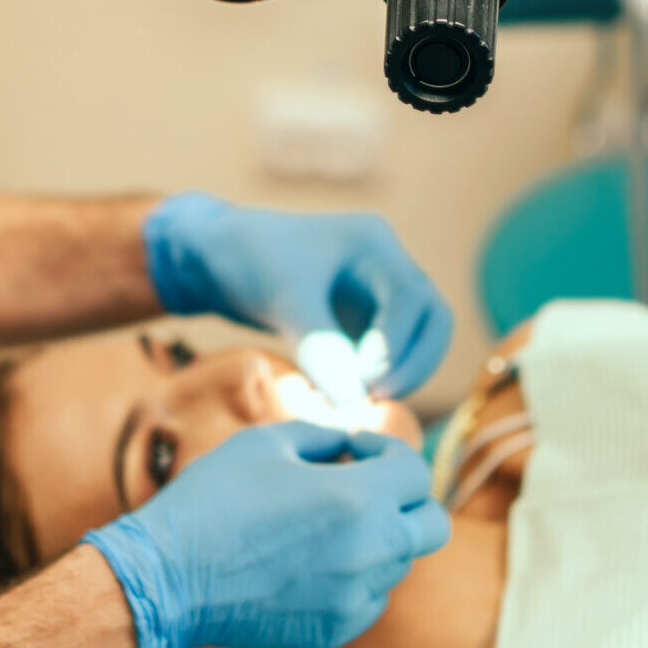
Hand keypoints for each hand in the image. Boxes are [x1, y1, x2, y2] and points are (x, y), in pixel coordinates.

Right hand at [83, 421, 447, 647]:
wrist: (170, 576)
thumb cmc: (214, 499)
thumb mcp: (266, 442)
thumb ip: (322, 436)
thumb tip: (349, 445)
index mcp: (357, 500)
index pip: (415, 473)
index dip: (386, 451)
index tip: (352, 448)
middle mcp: (369, 553)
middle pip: (433, 524)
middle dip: (406, 496)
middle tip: (363, 482)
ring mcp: (356, 599)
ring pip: (401, 560)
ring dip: (379, 533)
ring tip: (325, 518)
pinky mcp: (337, 629)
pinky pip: (373, 596)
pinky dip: (359, 573)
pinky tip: (313, 557)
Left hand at [142, 193, 452, 397]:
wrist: (214, 257)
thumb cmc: (247, 261)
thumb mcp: (283, 299)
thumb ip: (321, 347)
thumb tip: (354, 403)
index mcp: (373, 243)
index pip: (412, 298)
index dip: (398, 344)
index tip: (365, 382)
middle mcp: (384, 264)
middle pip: (432, 318)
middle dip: (414, 362)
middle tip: (374, 399)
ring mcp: (377, 292)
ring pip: (418, 339)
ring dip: (401, 373)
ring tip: (358, 402)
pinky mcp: (363, 319)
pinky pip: (391, 352)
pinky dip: (381, 377)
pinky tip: (349, 398)